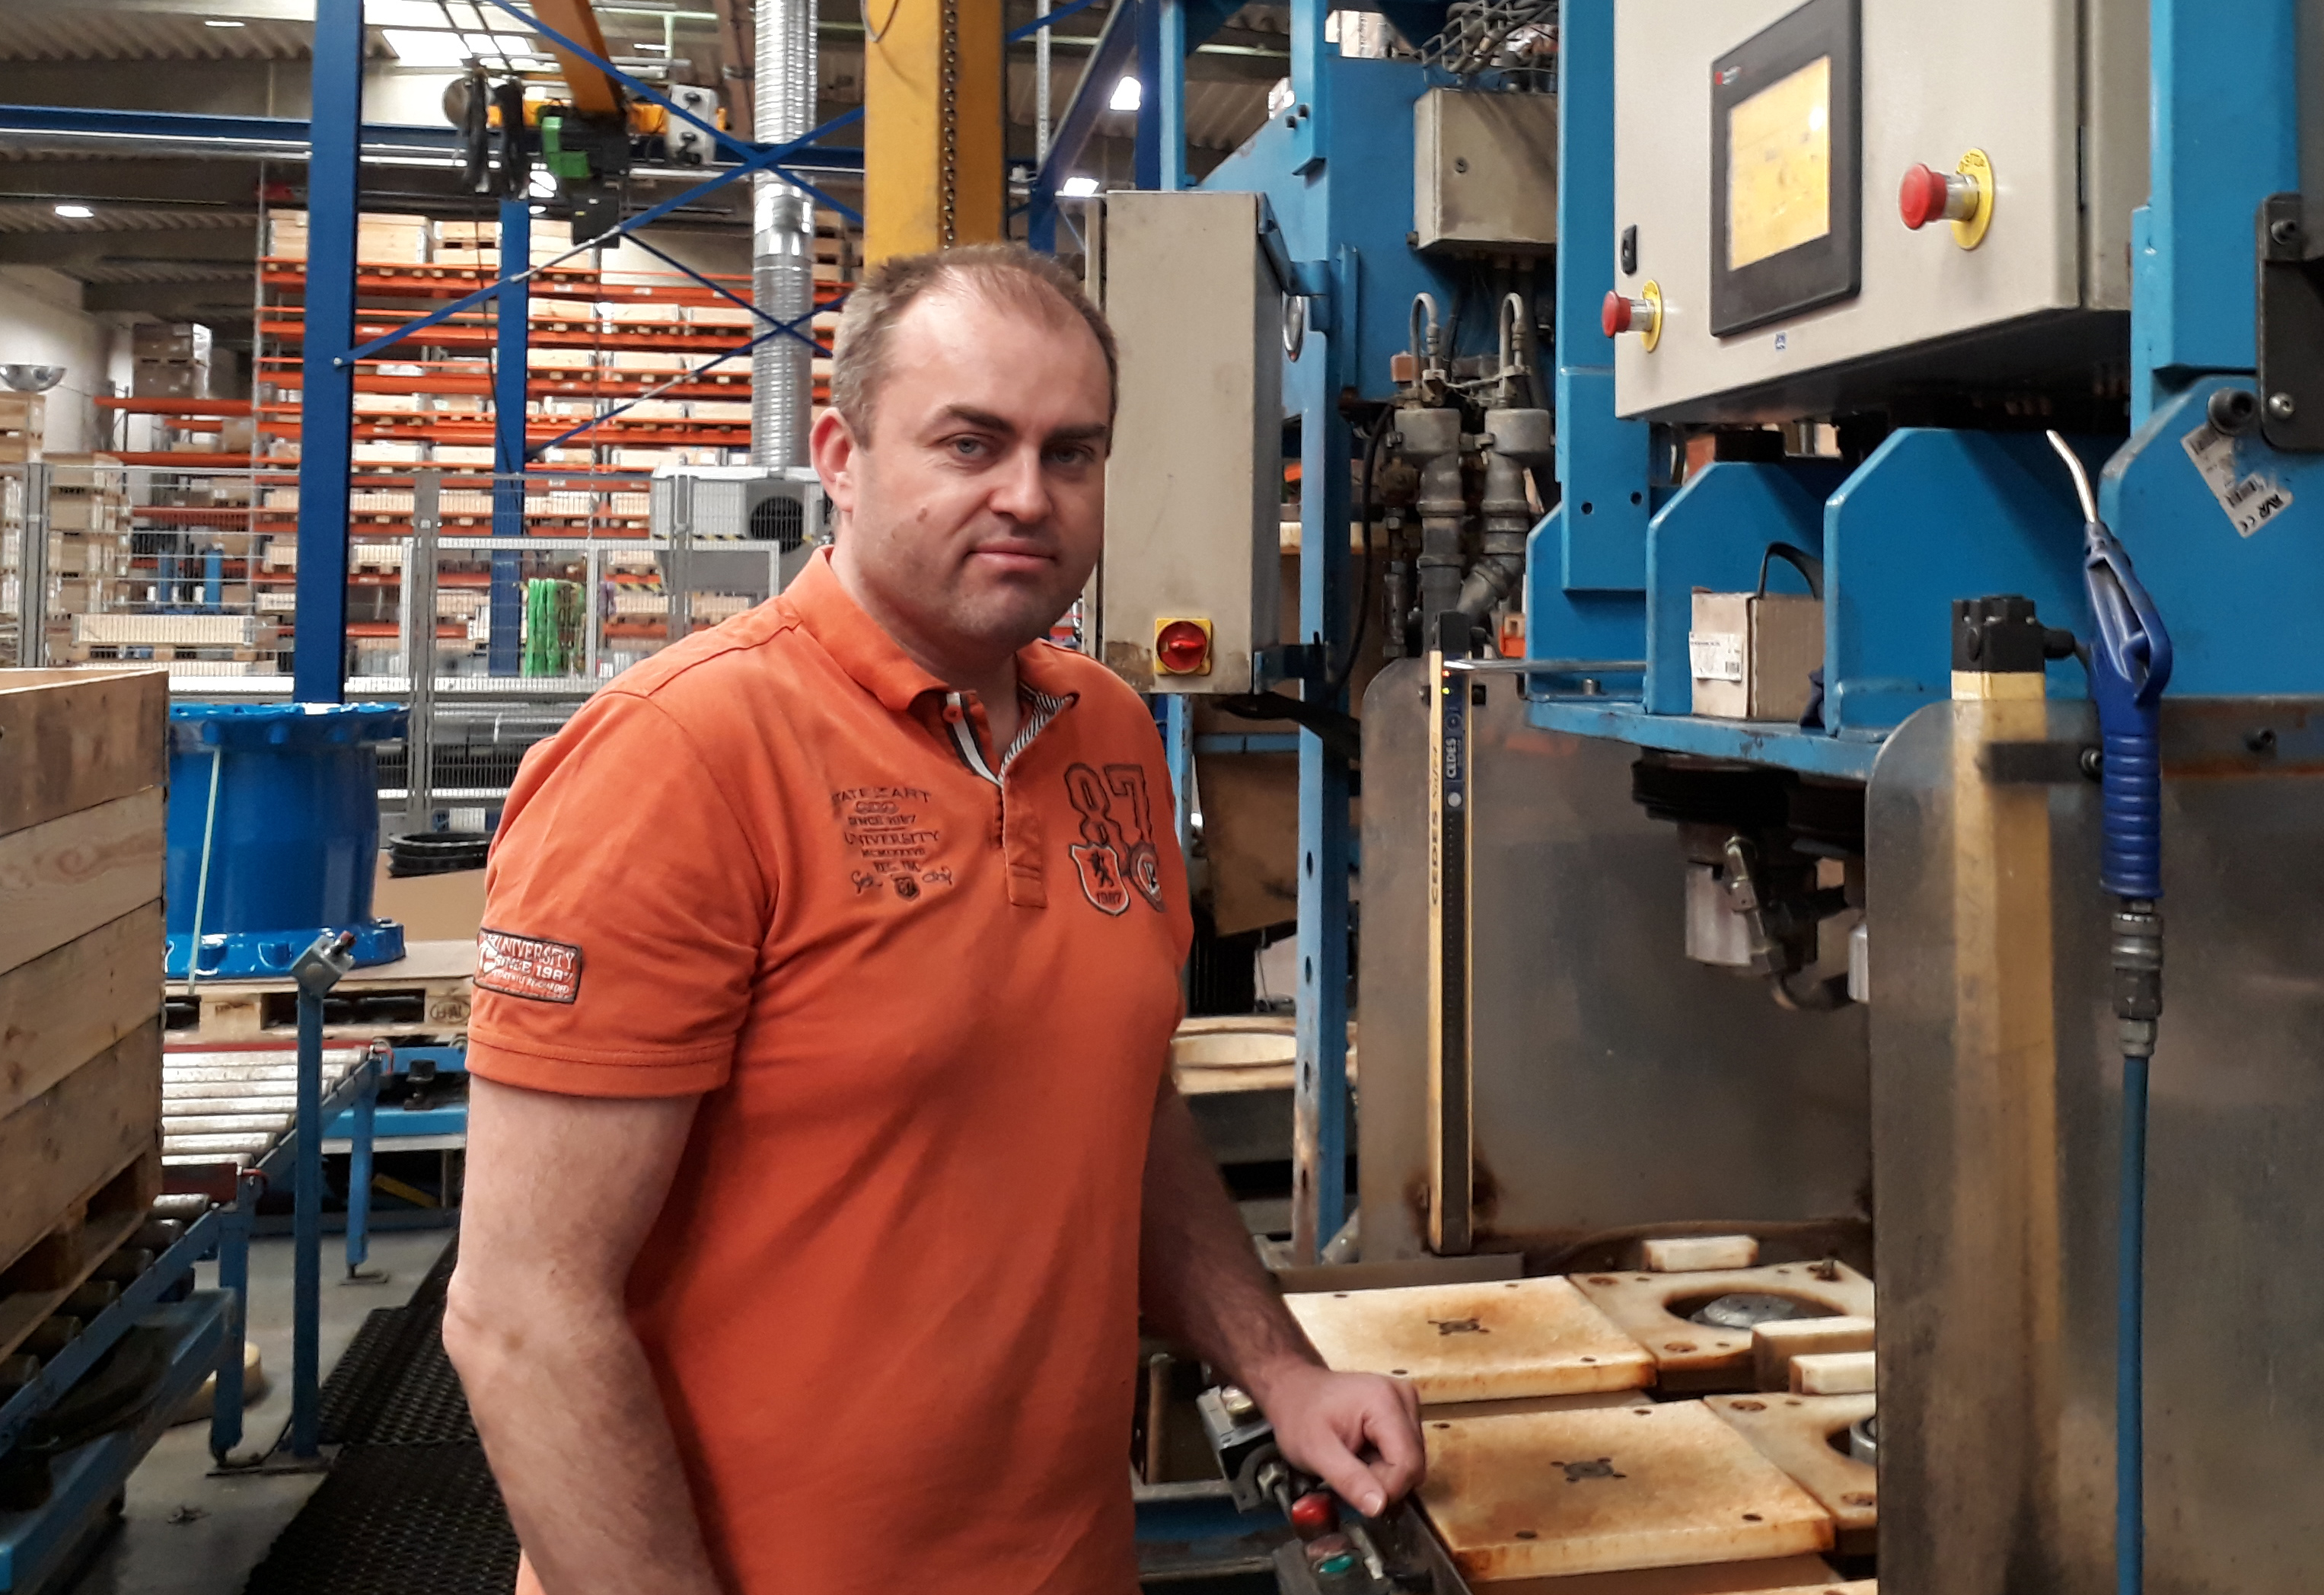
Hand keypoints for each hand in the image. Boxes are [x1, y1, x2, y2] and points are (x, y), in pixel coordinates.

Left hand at [1250, 1361, 1424, 1518]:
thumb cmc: (1300, 1414)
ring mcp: (1406, 1404)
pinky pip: (1405, 1455)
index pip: (1407, 1464)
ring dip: (1384, 1474)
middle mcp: (1403, 1398)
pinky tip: (1363, 1455)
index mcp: (1385, 1401)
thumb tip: (1378, 1507)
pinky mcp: (1404, 1414)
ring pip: (1412, 1463)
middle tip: (1350, 1474)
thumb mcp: (1315, 1451)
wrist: (1294, 1391)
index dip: (1385, 1489)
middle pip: (1413, 1464)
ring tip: (1354, 1461)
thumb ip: (1349, 1479)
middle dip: (1383, 1481)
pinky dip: (1385, 1464)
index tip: (1357, 1493)